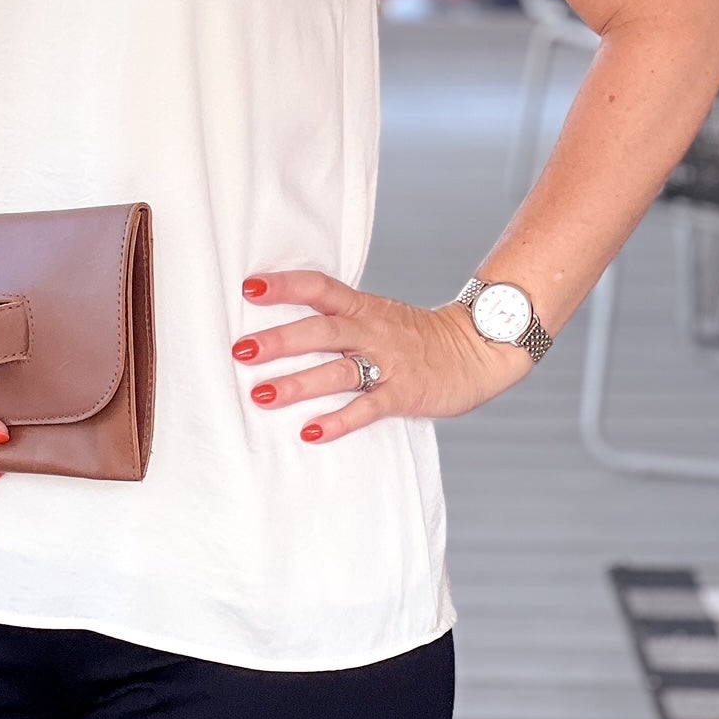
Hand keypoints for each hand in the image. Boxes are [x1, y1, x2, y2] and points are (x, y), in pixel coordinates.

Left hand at [230, 269, 533, 443]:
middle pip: (322, 330)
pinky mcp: (404, 394)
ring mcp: (389, 362)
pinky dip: (340, 420)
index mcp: (363, 307)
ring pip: (339, 370)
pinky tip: (311, 432)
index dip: (286, 285)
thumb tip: (284, 326)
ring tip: (262, 395)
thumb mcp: (377, 315)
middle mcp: (371, 330)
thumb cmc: (416, 336)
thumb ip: (339, 318)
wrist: (476, 350)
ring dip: (299, 383)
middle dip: (281, 340)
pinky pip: (368, 408)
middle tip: (242, 350)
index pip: (320, 287)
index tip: (249, 286)